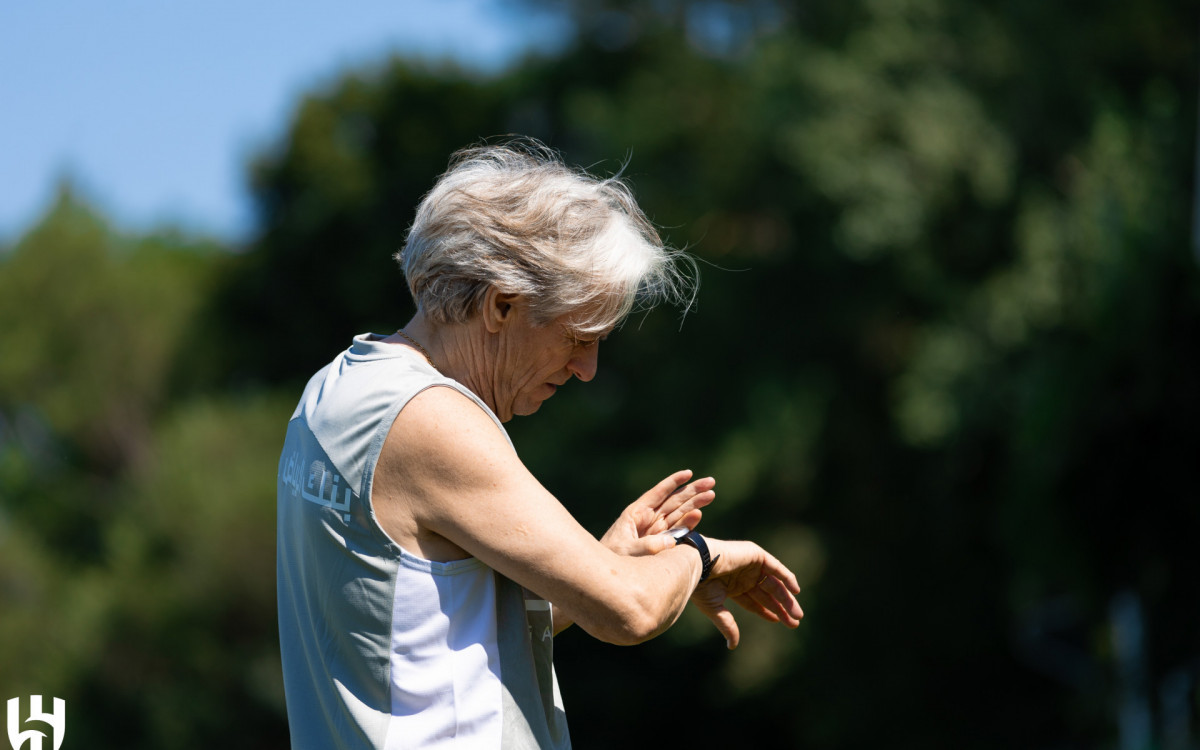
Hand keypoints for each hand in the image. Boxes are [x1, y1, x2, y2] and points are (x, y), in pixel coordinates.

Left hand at [599, 470, 714, 556]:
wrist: (608, 578)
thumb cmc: (611, 559)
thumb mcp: (626, 550)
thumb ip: (647, 545)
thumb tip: (671, 542)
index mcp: (637, 513)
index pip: (658, 493)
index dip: (673, 482)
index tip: (689, 473)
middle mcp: (649, 519)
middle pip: (674, 500)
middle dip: (691, 491)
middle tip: (710, 482)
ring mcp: (657, 531)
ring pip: (679, 513)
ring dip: (695, 504)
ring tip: (711, 495)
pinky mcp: (663, 543)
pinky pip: (678, 531)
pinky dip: (689, 524)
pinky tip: (699, 515)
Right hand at [690, 538, 802, 648]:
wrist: (697, 565)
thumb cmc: (701, 586)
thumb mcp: (715, 609)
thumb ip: (728, 626)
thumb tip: (732, 646)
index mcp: (731, 586)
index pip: (754, 601)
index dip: (767, 611)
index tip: (779, 622)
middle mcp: (742, 575)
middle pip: (767, 593)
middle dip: (781, 608)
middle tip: (795, 622)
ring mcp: (749, 564)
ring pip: (773, 582)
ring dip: (786, 597)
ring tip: (797, 614)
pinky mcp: (755, 555)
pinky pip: (775, 567)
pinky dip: (787, 578)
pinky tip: (796, 591)